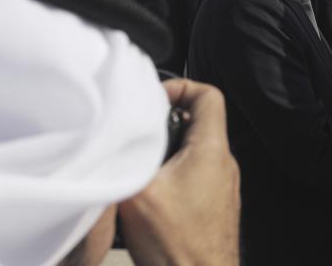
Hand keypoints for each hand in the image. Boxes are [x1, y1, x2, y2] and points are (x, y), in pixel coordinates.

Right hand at [119, 79, 240, 264]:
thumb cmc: (177, 245)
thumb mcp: (137, 194)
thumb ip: (123, 159)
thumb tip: (107, 143)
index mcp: (212, 150)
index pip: (209, 95)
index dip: (180, 87)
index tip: (153, 99)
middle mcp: (223, 163)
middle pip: (197, 122)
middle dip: (163, 124)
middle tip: (137, 135)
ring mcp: (222, 186)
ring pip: (193, 151)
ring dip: (165, 153)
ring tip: (137, 168)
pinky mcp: (214, 205)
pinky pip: (193, 176)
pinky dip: (170, 177)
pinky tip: (147, 196)